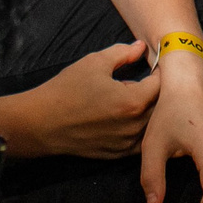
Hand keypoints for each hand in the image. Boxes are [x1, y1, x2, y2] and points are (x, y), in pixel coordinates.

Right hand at [0, 40, 156, 160]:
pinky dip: (141, 130)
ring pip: (152, 127)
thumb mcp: (94, 63)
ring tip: (142, 98)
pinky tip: (132, 119)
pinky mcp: (116, 154)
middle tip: (151, 80)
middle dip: (160, 93)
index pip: (161, 84)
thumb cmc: (66, 90)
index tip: (156, 64)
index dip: (160, 71)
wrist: (40, 124)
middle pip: (161, 107)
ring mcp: (126, 144)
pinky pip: (140, 142)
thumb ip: (122, 53)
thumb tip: (141, 47)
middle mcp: (134, 126)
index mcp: (133, 101)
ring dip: (152, 112)